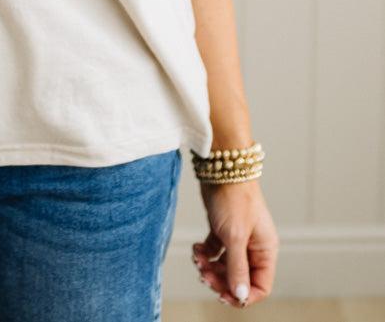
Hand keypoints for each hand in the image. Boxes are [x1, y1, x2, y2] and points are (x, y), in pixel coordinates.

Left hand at [192, 179, 278, 306]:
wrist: (221, 167)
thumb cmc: (234, 198)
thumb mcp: (234, 237)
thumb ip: (237, 268)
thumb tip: (240, 296)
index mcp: (265, 250)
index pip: (260, 286)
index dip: (243, 295)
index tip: (222, 294)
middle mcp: (254, 246)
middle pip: (239, 278)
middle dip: (220, 280)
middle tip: (203, 275)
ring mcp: (238, 237)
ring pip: (224, 265)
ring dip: (210, 267)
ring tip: (198, 259)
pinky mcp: (223, 229)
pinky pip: (214, 251)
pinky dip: (205, 254)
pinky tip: (196, 248)